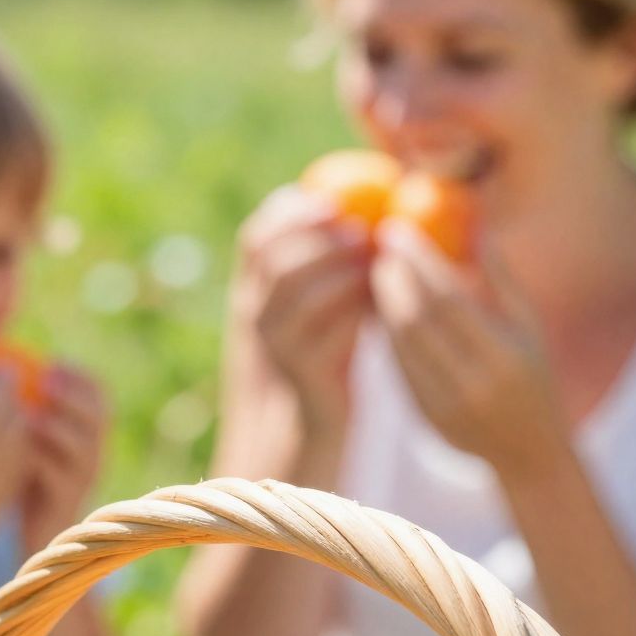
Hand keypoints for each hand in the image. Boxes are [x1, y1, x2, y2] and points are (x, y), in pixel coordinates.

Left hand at [19, 366, 106, 554]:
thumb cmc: (27, 477)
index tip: (51, 364)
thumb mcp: (30, 439)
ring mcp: (83, 480)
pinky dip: (39, 460)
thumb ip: (25, 407)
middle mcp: (94, 455)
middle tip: (44, 382)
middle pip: (99, 417)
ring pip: (82, 447)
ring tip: (28, 416)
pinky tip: (16, 450)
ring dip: (56, 427)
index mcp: (89, 435)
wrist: (33, 532)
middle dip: (72, 396)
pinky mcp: (66, 503)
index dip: (80, 377)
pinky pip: (58, 477)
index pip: (100, 396)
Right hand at [231, 185, 374, 434]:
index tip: (334, 202)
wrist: (306, 433)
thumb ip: (325, 266)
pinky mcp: (304, 374)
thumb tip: (367, 208)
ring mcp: (275, 349)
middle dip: (324, 238)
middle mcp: (254, 319)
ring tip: (377, 263)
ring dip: (344, 270)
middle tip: (364, 231)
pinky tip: (383, 303)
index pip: (256, 238)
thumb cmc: (325, 361)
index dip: (292, 213)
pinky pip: (332, 329)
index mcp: (252, 294)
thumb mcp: (318, 309)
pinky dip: (359, 308)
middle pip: (278, 259)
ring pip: (302, 292)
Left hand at [371, 225, 569, 480]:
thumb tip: (476, 226)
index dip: (418, 262)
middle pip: (416, 322)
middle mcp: (472, 385)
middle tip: (380, 248)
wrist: (530, 452)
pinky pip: (399, 370)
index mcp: (503, 357)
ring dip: (384, 306)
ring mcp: (446, 407)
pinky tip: (385, 311)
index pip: (450, 299)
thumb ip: (503, 280)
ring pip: (401, 348)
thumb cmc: (536, 377)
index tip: (398, 230)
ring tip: (379, 273)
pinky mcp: (427, 420)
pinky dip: (389, 337)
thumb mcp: (530, 327)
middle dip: (392, 280)